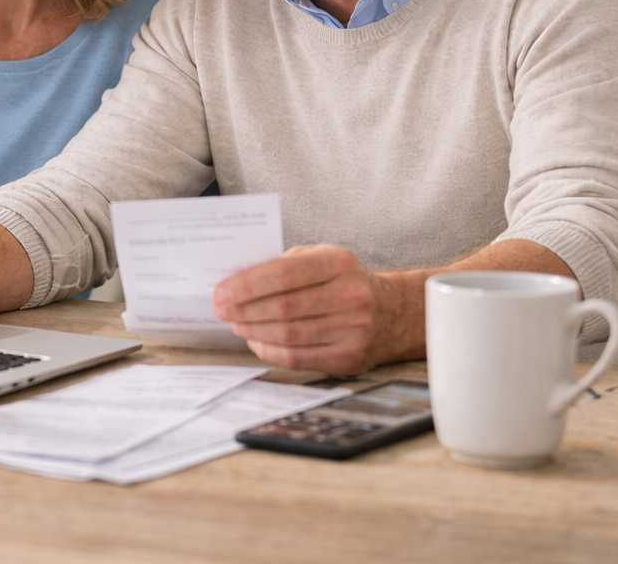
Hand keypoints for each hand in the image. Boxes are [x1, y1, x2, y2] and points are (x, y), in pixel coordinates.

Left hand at [212, 244, 418, 376]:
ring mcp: (352, 329)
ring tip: (235, 324)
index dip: (247, 285)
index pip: (283, 274)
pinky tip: (255, 342)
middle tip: (221, 310)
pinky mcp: (348, 357)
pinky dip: (270, 351)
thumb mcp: (322, 258)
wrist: (395, 312)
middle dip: (243, 310)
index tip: (222, 292)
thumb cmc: (345, 281)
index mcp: (339, 262)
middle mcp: (349, 295)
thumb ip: (284, 264)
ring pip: (288, 334)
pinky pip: (298, 358)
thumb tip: (237, 281)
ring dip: (253, 331)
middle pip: (283, 307)